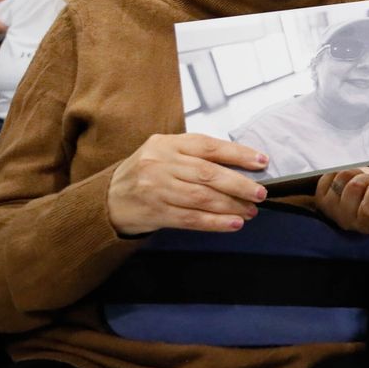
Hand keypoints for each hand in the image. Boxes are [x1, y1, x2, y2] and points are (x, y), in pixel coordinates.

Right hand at [106, 133, 268, 236]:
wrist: (107, 199)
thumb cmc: (145, 174)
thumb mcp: (165, 154)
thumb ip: (196, 156)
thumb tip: (241, 167)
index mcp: (168, 144)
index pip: (209, 146)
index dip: (239, 154)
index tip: (261, 162)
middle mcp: (162, 163)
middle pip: (209, 174)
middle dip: (239, 185)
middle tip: (259, 193)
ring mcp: (157, 188)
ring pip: (202, 198)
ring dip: (231, 206)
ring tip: (249, 211)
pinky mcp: (155, 212)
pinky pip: (192, 219)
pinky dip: (215, 222)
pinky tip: (232, 223)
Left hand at [314, 166, 368, 233]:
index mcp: (367, 225)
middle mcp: (346, 222)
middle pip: (354, 186)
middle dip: (368, 177)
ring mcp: (331, 210)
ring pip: (343, 176)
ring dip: (356, 172)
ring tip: (362, 180)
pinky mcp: (320, 197)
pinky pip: (330, 174)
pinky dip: (341, 171)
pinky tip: (348, 180)